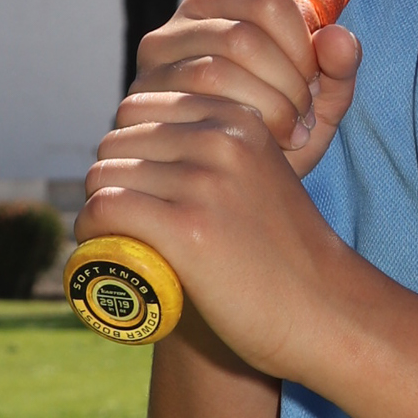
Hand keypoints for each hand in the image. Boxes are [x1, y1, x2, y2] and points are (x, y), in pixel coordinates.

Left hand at [77, 92, 343, 379]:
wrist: (325, 311)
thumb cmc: (287, 255)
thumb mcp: (261, 176)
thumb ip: (220, 153)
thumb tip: (143, 146)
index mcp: (238, 119)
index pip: (141, 106)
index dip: (128, 148)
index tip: (137, 187)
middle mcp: (221, 140)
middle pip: (117, 139)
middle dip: (110, 178)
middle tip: (123, 219)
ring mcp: (205, 183)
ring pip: (105, 175)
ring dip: (98, 209)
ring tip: (115, 239)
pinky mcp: (188, 229)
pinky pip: (106, 210)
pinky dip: (91, 231)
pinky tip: (102, 248)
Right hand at [120, 0, 360, 179]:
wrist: (234, 187)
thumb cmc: (279, 134)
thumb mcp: (318, 103)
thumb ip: (339, 70)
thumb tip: (339, 36)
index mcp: (227, 5)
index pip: (267, 2)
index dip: (302, 45)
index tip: (314, 85)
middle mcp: (183, 24)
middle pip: (242, 37)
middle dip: (285, 83)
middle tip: (304, 118)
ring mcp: (156, 62)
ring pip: (215, 71)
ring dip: (264, 108)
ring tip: (289, 134)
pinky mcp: (140, 102)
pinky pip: (189, 107)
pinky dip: (233, 129)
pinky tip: (258, 149)